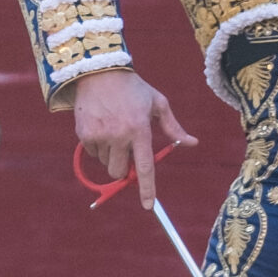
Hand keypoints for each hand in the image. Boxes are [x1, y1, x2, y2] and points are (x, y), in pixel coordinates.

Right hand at [72, 69, 195, 209]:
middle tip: (127, 149)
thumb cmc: (133, 88)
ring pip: (106, 164)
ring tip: (114, 130)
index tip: (148, 205)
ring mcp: (99, 135)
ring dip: (112, 156)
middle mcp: (119, 135)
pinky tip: (102, 126)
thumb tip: (193, 143)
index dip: (146, 188)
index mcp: (140, 129)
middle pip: (120, 172)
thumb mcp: (157, 103)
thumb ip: (174, 127)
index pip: (145, 167)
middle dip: (124, 168)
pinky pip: (93, 154)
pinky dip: (98, 147)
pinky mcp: (84, 134)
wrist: (99, 71)